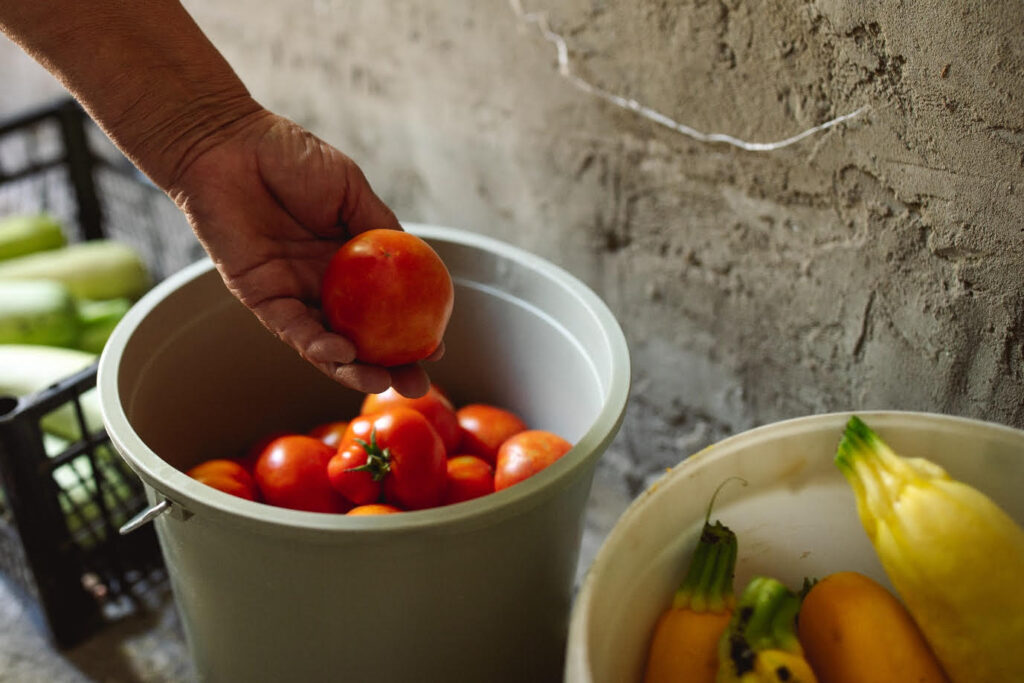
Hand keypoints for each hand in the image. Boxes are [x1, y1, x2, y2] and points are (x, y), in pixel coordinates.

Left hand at [166, 108, 433, 397]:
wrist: (228, 144)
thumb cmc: (289, 157)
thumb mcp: (351, 190)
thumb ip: (380, 228)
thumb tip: (417, 263)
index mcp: (349, 261)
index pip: (385, 307)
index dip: (410, 331)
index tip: (437, 348)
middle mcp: (323, 285)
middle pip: (360, 338)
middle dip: (388, 367)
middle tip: (415, 385)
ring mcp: (293, 294)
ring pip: (326, 345)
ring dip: (352, 369)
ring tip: (380, 383)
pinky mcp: (260, 297)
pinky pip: (292, 329)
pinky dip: (316, 346)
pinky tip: (341, 354)